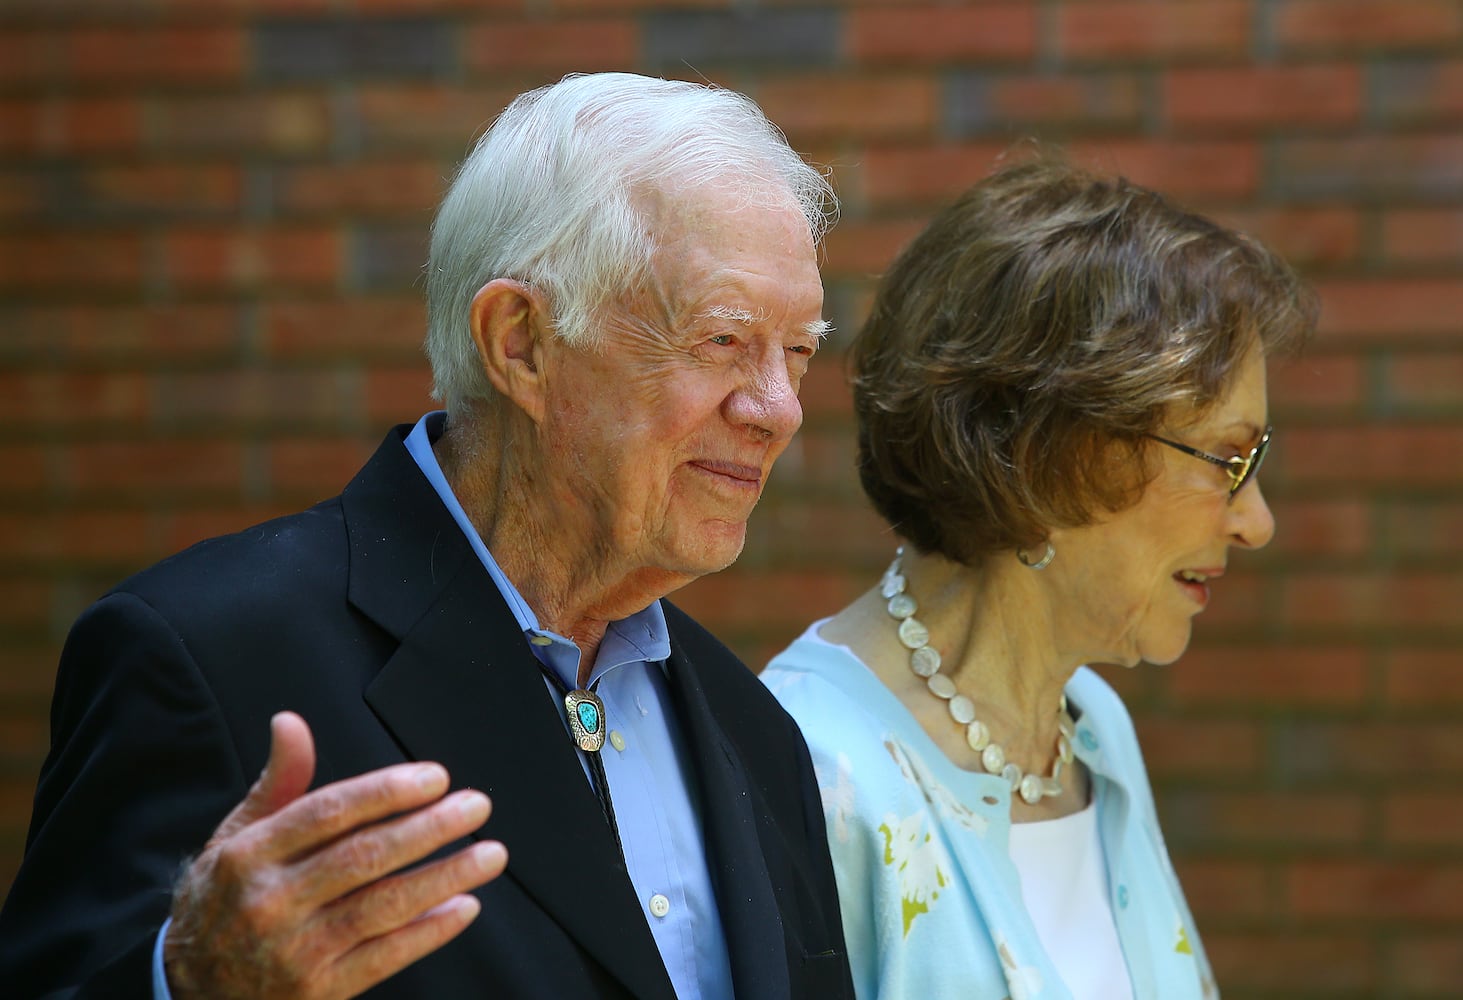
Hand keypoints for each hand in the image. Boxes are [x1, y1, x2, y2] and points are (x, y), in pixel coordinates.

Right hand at [163, 712, 507, 998]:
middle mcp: (271, 902)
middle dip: (429, 828)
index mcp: (250, 855)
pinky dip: (429, 931)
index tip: (435, 777)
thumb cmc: (224, 899)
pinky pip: (385, 957)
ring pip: (383, 907)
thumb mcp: (235, 837)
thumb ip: (278, 782)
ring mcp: (295, 951)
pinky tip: (464, 906)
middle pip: (363, 857)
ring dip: (445, 878)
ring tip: (490, 855)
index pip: (329, 813)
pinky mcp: (318, 991)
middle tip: (475, 806)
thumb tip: (291, 723)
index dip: (386, 792)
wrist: (190, 988)